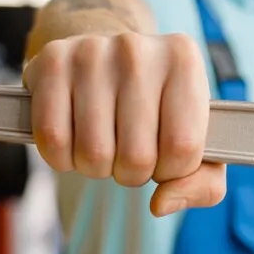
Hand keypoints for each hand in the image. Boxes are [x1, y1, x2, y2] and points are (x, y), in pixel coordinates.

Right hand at [24, 32, 226, 216]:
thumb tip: (161, 203)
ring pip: (93, 154)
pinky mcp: (51, 62)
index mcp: (183, 61)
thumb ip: (202, 182)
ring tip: (104, 144)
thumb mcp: (197, 136)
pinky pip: (53, 140)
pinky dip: (61, 158)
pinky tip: (74, 140)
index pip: (182, 148)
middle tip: (129, 151)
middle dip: (132, 172)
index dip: (171, 170)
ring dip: (97, 168)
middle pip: (136, 157)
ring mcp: (90, 53)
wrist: (106, 53)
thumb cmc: (157, 105)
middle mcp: (136, 50)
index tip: (164, 157)